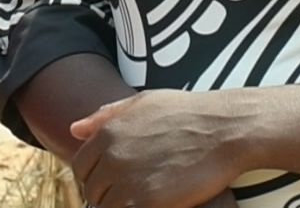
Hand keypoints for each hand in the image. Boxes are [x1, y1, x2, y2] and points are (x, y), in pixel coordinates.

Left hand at [68, 91, 242, 207]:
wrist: (224, 130)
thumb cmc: (188, 113)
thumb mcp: (144, 103)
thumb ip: (105, 116)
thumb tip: (74, 129)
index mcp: (108, 133)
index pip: (81, 166)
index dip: (94, 174)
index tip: (112, 179)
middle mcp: (112, 157)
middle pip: (92, 190)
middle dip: (107, 193)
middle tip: (132, 191)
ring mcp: (129, 181)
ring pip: (106, 207)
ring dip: (120, 205)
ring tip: (142, 198)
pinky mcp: (148, 202)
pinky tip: (153, 202)